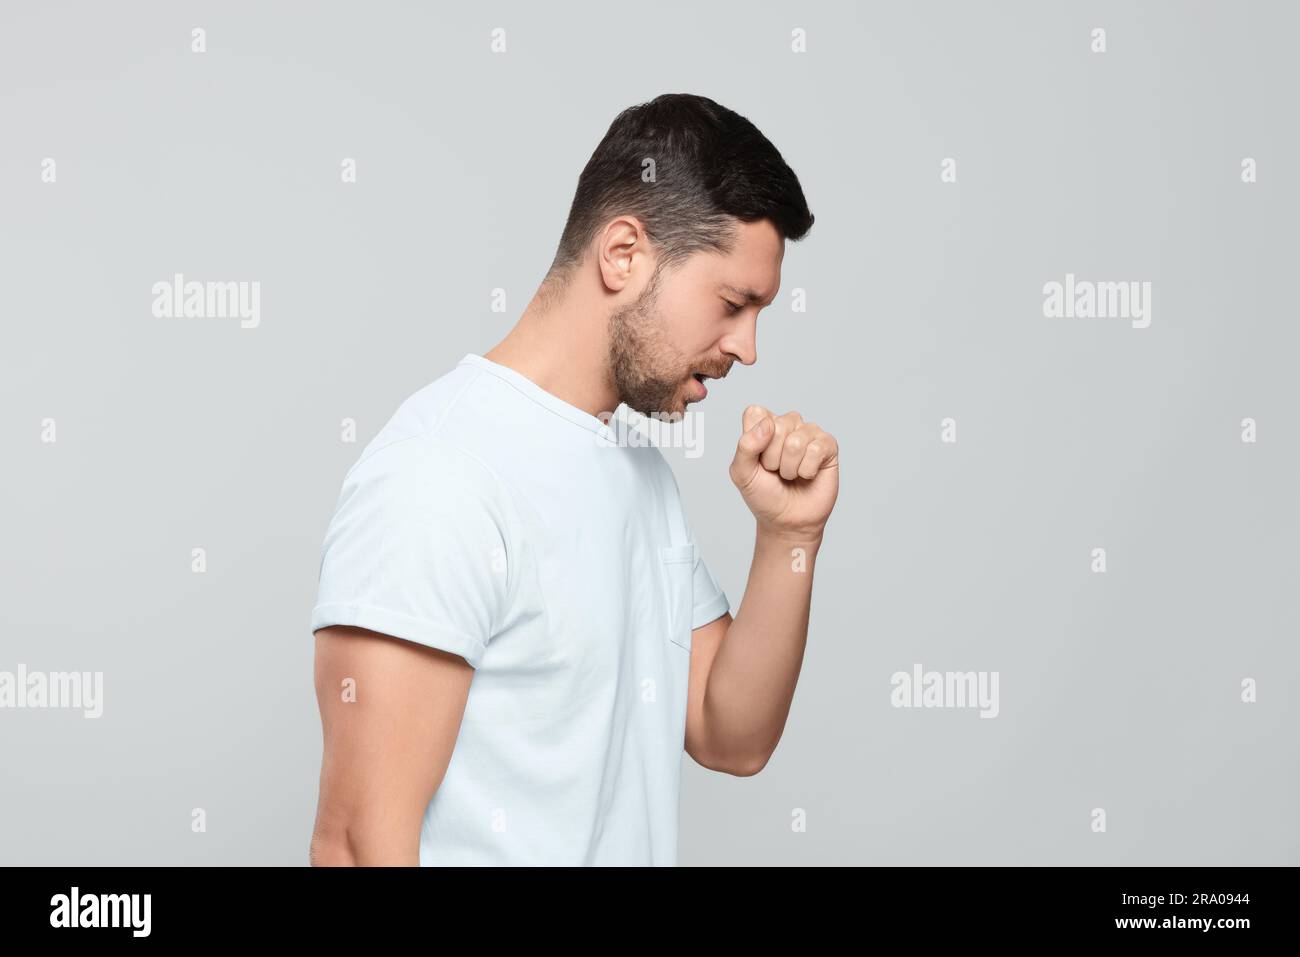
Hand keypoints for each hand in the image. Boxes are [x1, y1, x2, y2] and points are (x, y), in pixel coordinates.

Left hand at [728, 405, 838, 541]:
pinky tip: (807, 476)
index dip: (754, 440)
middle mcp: (787, 423)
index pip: (756, 413)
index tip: (756, 460)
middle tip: (775, 471)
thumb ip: (745, 446)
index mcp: (763, 424)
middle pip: (776, 427)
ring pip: (796, 441)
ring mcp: (809, 432)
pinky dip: (807, 470)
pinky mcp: (828, 445)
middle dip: (772, 458)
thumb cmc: (764, 495)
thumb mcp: (742, 473)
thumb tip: (768, 424)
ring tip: (790, 475)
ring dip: (789, 468)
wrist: (787, 521)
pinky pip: (816, 450)